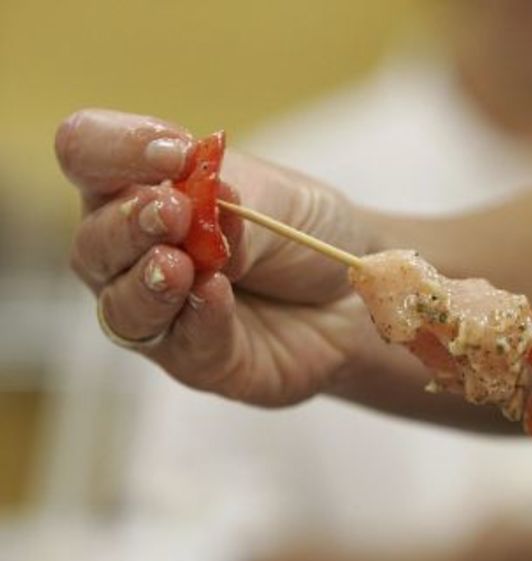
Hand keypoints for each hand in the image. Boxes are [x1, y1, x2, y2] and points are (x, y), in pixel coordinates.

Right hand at [58, 109, 376, 405]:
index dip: (115, 148)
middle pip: (95, 241)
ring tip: (180, 265)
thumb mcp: (278, 199)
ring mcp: (160, 312)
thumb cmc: (307, 233)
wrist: (361, 289)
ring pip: (121, 305)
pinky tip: (217, 295)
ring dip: (147, 281)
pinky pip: (182, 345)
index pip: (89, 154)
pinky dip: (199, 317)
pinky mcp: (196, 361)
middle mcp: (133, 252)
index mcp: (140, 188)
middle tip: (172, 212)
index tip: (173, 151)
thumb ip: (230, 204)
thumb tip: (198, 202)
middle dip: (128, 224)